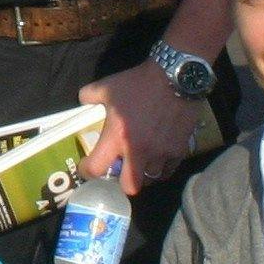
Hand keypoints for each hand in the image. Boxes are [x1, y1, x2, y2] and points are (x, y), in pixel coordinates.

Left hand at [79, 63, 202, 191]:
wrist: (175, 77)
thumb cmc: (138, 82)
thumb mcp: (106, 86)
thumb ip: (89, 96)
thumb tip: (83, 103)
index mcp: (117, 137)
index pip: (96, 168)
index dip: (87, 171)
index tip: (87, 167)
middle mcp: (139, 151)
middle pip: (130, 187)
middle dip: (123, 183)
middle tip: (121, 171)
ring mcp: (161, 153)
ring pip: (151, 178)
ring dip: (144, 173)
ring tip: (141, 162)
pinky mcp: (180, 150)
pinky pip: (169, 169)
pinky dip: (162, 167)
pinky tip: (158, 157)